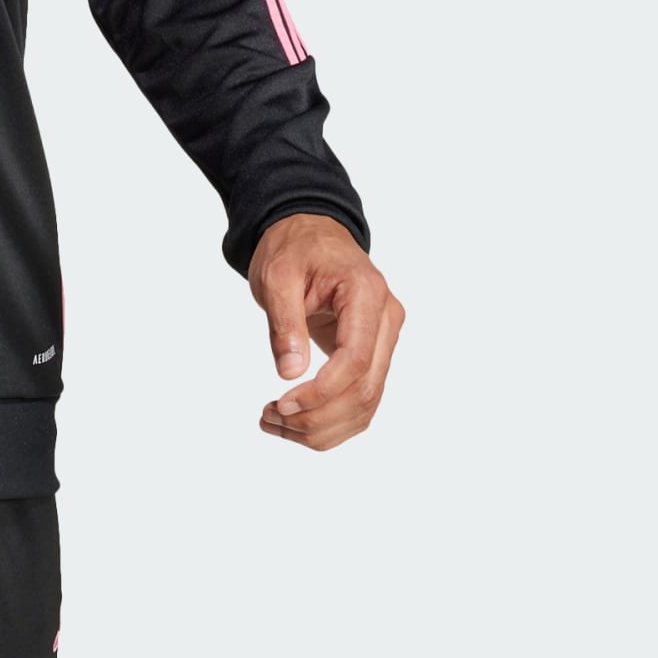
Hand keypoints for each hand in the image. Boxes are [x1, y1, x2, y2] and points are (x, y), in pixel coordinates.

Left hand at [247, 213, 403, 450]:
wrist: (309, 232)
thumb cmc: (293, 248)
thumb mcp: (277, 276)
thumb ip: (285, 323)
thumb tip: (289, 373)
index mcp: (366, 293)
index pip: (356, 358)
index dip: (323, 391)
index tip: (283, 403)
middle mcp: (386, 319)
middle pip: (366, 389)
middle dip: (319, 415)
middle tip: (271, 418)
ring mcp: (384, 338)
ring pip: (367, 403)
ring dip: (324, 425)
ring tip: (275, 422)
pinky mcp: (373, 353)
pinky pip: (361, 398)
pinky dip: (331, 418)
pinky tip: (296, 421)